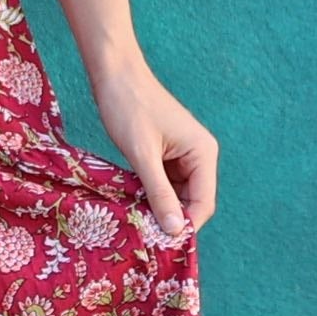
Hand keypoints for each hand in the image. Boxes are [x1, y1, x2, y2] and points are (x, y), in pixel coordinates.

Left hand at [90, 57, 218, 234]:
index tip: (160, 244)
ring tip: (135, 219)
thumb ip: (159, 192)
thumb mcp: (142, 154)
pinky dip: (149, 191)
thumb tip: (175, 230)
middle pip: (191, 200)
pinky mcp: (166, 151)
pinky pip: (163, 181)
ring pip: (175, 193)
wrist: (112, 71)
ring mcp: (182, 153)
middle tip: (143, 234)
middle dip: (170, 217)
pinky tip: (131, 200)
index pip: (202, 203)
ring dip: (157, 205)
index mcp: (203, 153)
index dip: (184, 225)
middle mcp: (199, 154)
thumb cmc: (129, 106)